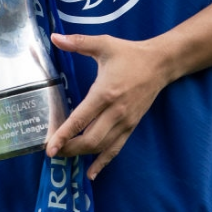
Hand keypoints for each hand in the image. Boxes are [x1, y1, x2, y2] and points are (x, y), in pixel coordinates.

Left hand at [45, 32, 171, 179]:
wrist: (161, 64)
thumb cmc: (129, 54)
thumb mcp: (103, 44)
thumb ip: (78, 42)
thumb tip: (54, 37)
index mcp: (105, 94)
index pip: (81, 120)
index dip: (64, 135)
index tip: (50, 147)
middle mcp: (116, 112)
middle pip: (90, 140)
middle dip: (69, 149)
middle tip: (51, 153)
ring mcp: (125, 122)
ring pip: (102, 147)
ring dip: (82, 155)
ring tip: (63, 158)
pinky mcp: (131, 126)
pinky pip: (116, 148)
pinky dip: (103, 162)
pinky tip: (91, 174)